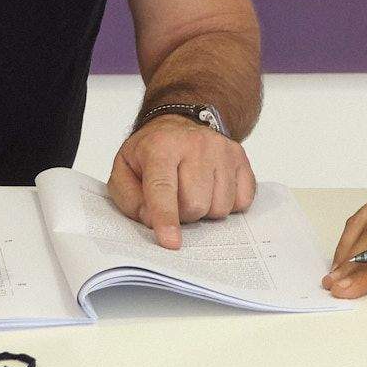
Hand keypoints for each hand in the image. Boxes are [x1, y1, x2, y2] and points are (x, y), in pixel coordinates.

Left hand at [107, 115, 255, 248]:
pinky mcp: (240, 157)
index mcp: (160, 147)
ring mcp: (222, 149)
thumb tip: (152, 220)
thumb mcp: (124, 171)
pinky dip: (226, 204)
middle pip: (195, 204)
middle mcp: (195, 144)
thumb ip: (130, 199)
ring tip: (194, 192)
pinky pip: (241, 201)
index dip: (166, 218)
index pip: (163, 188)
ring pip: (220, 207)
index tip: (171, 242)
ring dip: (205, 210)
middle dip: (183, 215)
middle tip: (176, 200)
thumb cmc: (152, 152)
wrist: (179, 124)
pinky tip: (213, 189)